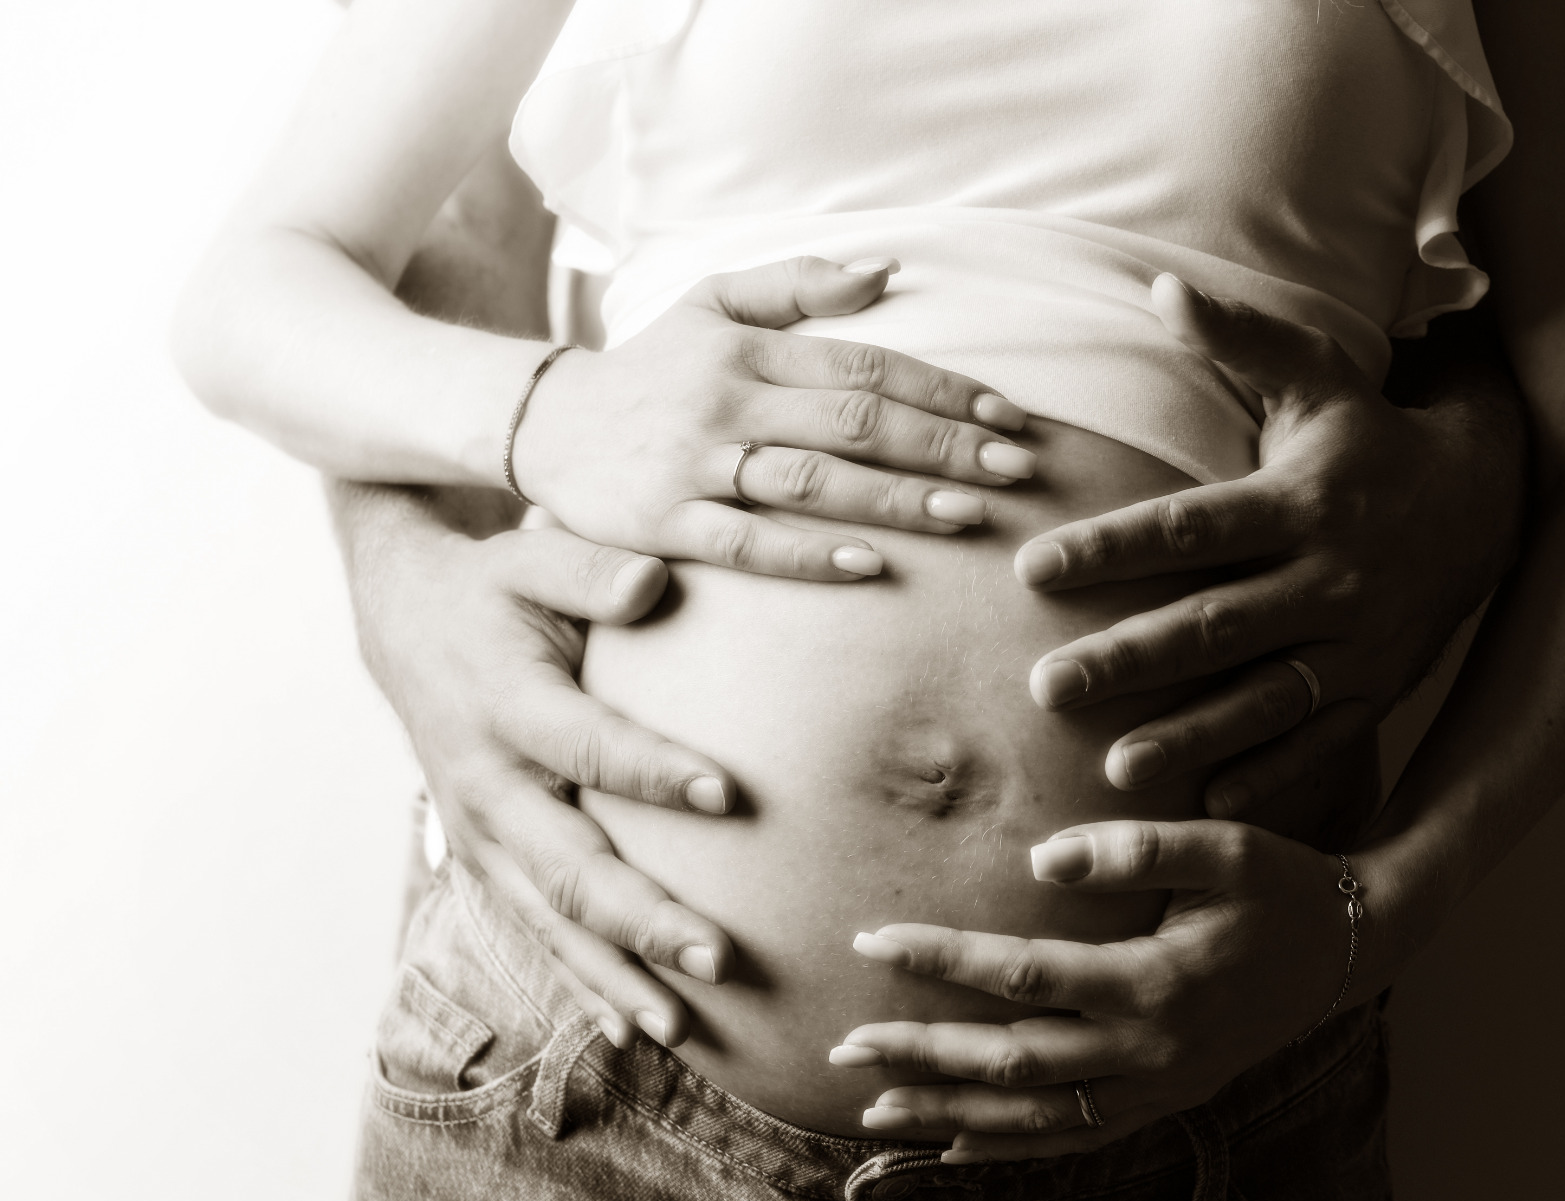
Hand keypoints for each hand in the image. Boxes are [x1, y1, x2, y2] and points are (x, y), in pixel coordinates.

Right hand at [347, 493, 735, 1049]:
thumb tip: (654, 582)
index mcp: (506, 703)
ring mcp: (480, 832)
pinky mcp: (483, 859)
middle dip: (641, 918)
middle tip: (716, 955)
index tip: (726, 790)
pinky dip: (581, 983)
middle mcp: (487, 783)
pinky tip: (632, 1028)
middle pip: (565, 866)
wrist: (404, 620)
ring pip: (548, 920)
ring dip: (615, 975)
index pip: (586, 745)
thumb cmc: (494, 587)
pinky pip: (534, 932)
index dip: (651, 769)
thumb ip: (593, 570)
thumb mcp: (534, 557)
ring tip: (683, 1026)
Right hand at [516, 256, 1036, 580]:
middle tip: (1017, 470)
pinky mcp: (664, 523)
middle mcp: (728, 400)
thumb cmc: (651, 368)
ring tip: (969, 515)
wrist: (547, 425)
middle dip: (941, 445)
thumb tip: (888, 269)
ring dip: (895, 498)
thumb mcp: (711, 303)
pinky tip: (873, 567)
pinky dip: (810, 556)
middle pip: (852, 422)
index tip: (1009, 417)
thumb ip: (798, 284)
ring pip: (811, 482)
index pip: (863, 365)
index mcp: (748, 348)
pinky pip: (747, 544)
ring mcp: (697, 464)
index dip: (941, 391)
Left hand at [829, 819, 1359, 1161]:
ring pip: (1034, 1117)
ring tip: (872, 1109)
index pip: (1023, 975)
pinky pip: (1071, 1137)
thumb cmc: (1282, 887)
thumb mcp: (1227, 847)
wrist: (1350, 951)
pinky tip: (951, 1148)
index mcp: (1156, 982)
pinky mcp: (1161, 1102)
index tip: (871, 940)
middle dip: (922, 1055)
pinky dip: (1007, 1147)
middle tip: (842, 1048)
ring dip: (950, 1116)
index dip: (942, 958)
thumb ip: (1138, 847)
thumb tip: (1043, 857)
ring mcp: (1156, 1087)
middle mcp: (1149, 1049)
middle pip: (1013, 1061)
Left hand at [1014, 276, 1524, 815]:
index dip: (1112, 548)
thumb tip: (1162, 286)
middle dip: (1131, 657)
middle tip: (1046, 685)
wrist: (1494, 501)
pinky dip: (1268, 774)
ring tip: (1114, 768)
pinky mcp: (1377, 688)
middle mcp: (1331, 577)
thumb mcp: (1318, 380)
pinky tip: (1205, 805)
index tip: (1033, 570)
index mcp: (1302, 501)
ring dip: (1192, 733)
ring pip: (1265, 696)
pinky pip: (1319, 741)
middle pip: (1216, 623)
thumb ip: (1240, 340)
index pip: (1189, 528)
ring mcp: (1358, 642)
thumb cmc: (1372, 438)